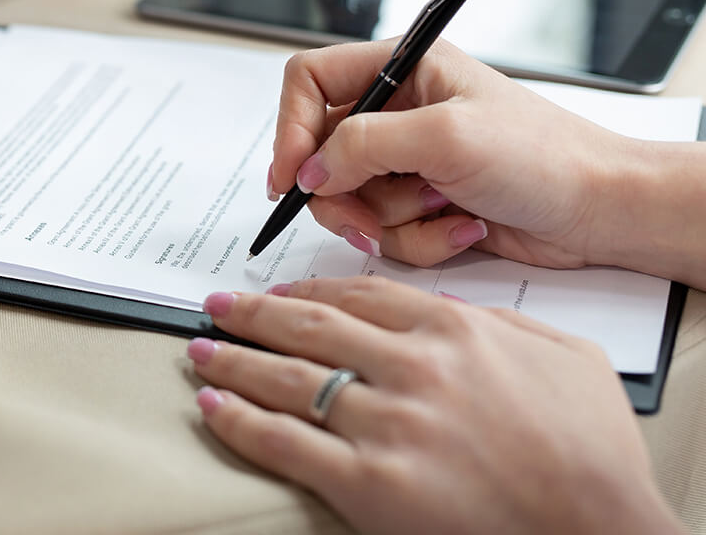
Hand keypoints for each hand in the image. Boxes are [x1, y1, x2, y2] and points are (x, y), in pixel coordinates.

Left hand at [190, 279, 682, 534]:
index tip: (276, 292)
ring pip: (285, 380)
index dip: (305, 292)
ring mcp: (384, 425)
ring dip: (233, 362)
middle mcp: (410, 369)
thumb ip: (499, 322)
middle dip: (251, 314)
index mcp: (453, 332)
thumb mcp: (564, 357)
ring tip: (201, 351)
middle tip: (216, 306)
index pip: (357, 297)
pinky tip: (214, 410)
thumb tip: (445, 309)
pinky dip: (241, 424)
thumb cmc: (593, 454)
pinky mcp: (366, 484)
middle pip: (308, 328)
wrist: (602, 533)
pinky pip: (285, 444)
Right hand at [268, 38, 631, 268]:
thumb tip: (308, 171)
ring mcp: (408, 161)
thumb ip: (363, 144)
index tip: (290, 178)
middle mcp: (398, 112)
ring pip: (349, 201)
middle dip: (345, 194)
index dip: (290, 128)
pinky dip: (419, 239)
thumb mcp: (446, 136)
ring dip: (391, 219)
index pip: (310, 82)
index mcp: (403, 68)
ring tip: (442, 209)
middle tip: (368, 218)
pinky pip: (384, 231)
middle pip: (319, 154)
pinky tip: (464, 225)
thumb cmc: (545, 156)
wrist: (601, 211)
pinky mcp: (421, 204)